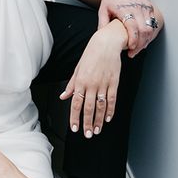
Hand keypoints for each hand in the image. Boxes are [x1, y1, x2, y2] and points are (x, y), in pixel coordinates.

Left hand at [60, 21, 126, 137]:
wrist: (106, 42)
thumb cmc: (91, 54)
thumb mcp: (77, 69)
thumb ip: (71, 85)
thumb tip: (63, 96)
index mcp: (80, 81)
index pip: (76, 104)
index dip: (75, 118)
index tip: (74, 128)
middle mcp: (91, 84)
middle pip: (88, 108)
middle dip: (87, 124)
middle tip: (88, 134)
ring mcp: (103, 84)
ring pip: (101, 107)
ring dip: (99, 120)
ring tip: (97, 130)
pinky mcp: (114, 82)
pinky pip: (112, 99)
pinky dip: (111, 110)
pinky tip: (109, 118)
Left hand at [99, 0, 162, 57]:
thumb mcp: (102, 10)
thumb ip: (102, 24)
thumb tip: (101, 37)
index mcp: (125, 9)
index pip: (132, 27)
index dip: (133, 40)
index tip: (130, 49)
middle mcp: (137, 8)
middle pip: (144, 29)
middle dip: (140, 44)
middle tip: (133, 53)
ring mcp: (144, 7)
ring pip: (150, 27)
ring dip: (146, 40)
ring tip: (138, 48)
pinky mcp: (149, 7)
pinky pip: (153, 22)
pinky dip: (150, 32)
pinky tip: (144, 39)